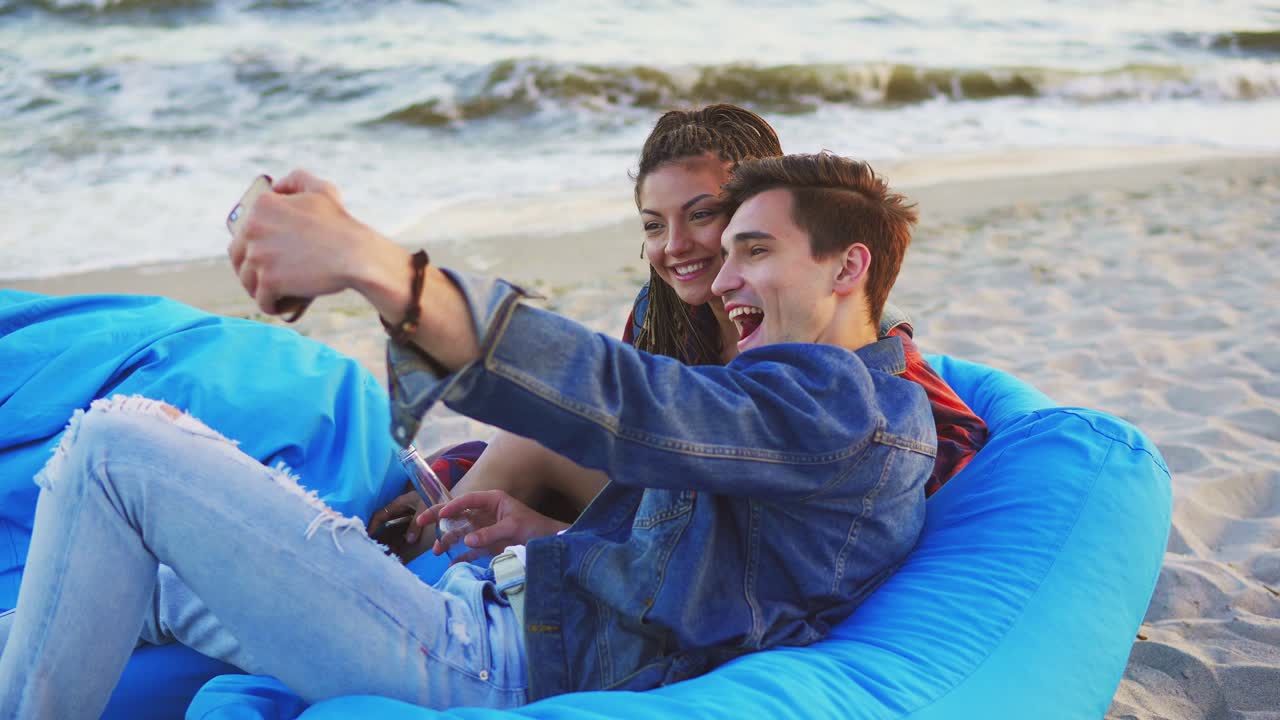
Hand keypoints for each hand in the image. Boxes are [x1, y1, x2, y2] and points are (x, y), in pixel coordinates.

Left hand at [227, 170, 396, 315]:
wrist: (356, 256)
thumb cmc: (341, 224)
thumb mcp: (322, 190)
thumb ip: (296, 179)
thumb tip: (277, 186)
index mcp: (261, 206)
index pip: (242, 232)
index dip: (252, 246)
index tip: (267, 256)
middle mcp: (253, 228)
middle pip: (239, 258)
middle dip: (250, 269)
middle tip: (268, 278)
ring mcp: (259, 256)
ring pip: (247, 281)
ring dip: (258, 289)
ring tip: (273, 293)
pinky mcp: (269, 281)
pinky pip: (262, 300)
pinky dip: (270, 305)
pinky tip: (278, 306)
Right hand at [366, 488, 436, 562]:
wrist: (450, 498)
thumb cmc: (435, 497)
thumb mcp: (424, 507)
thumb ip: (416, 523)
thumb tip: (409, 540)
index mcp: (399, 503)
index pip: (381, 515)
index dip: (373, 526)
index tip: (368, 537)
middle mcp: (401, 510)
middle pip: (386, 525)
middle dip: (381, 538)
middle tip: (378, 551)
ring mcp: (407, 517)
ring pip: (394, 531)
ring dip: (390, 542)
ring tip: (388, 554)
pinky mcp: (415, 523)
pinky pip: (404, 533)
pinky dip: (400, 542)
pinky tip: (399, 552)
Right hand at [417, 490, 568, 563]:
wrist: (548, 542)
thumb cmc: (534, 527)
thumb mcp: (512, 527)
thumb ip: (489, 533)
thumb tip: (467, 540)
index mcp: (492, 501)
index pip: (467, 500)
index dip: (452, 506)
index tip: (440, 515)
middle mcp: (484, 513)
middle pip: (457, 514)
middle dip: (439, 518)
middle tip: (420, 522)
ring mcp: (484, 529)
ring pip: (460, 532)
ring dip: (447, 540)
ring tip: (436, 551)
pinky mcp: (487, 545)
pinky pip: (470, 550)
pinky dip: (460, 556)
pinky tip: (451, 564)